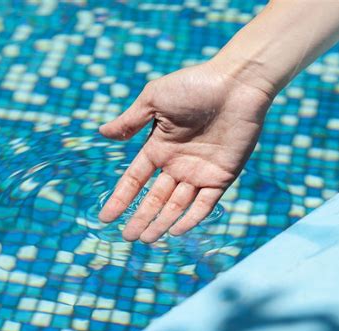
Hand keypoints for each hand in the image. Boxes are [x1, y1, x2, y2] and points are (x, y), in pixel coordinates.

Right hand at [98, 62, 271, 242]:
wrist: (236, 83)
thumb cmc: (193, 86)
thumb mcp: (154, 100)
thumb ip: (130, 120)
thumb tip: (102, 133)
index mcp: (159, 147)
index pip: (135, 180)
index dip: (120, 198)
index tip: (106, 217)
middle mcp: (177, 164)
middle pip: (154, 198)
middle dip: (141, 217)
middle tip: (128, 237)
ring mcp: (199, 172)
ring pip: (177, 205)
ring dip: (162, 222)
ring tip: (147, 239)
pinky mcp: (222, 176)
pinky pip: (205, 203)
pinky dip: (191, 218)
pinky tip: (176, 230)